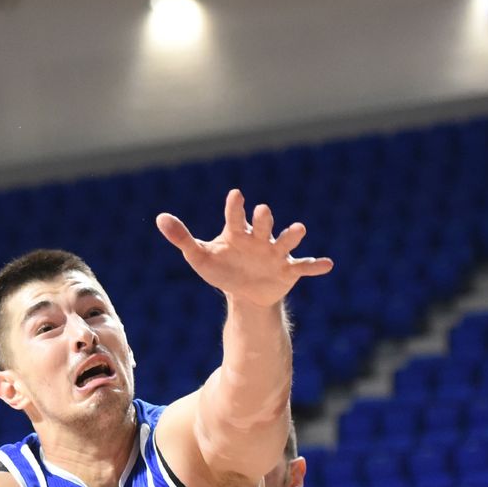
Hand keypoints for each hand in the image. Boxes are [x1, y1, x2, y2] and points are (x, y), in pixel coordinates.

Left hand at [157, 189, 332, 307]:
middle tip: (263, 210)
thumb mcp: (199, 256)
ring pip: (285, 242)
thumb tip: (159, 218)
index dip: (235, 206)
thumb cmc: (222, 267)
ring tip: (299, 229)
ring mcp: (275, 254)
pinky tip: (327, 264)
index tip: (235, 195)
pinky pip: (303, 267)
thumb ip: (182, 237)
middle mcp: (259, 239)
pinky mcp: (288, 270)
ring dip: (292, 235)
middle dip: (263, 219)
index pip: (235, 216)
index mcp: (238, 232)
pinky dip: (315, 266)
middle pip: (262, 225)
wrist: (244, 291)